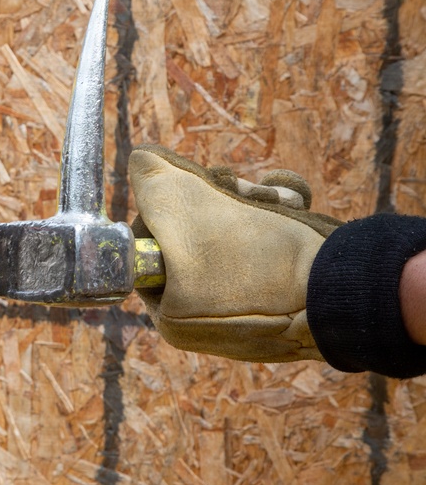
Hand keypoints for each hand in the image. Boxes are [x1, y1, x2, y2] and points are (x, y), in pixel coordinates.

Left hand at [129, 145, 340, 361]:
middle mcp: (203, 322)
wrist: (344, 288)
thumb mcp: (183, 204)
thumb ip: (149, 180)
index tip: (198, 187)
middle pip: (195, 235)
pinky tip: (293, 203)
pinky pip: (270, 245)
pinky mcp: (285, 297)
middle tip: (246, 189)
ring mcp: (247, 311)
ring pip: (235, 231)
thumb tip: (140, 161)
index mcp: (170, 317)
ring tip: (281, 199)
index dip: (171, 207)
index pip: (151, 245)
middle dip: (224, 199)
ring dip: (257, 201)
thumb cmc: (256, 256)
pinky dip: (282, 216)